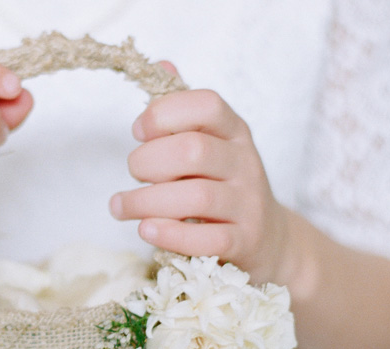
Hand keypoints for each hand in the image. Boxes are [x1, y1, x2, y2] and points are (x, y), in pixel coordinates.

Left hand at [109, 69, 291, 285]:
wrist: (269, 241)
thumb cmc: (223, 188)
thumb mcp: (211, 145)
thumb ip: (184, 113)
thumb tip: (162, 64)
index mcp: (234, 132)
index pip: (207, 105)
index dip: (165, 113)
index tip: (138, 131)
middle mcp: (245, 164)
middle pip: (194, 151)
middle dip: (149, 161)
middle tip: (132, 174)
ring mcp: (247, 205)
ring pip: (197, 197)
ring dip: (147, 202)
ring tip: (120, 207)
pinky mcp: (244, 242)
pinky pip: (208, 239)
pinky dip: (171, 234)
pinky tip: (145, 229)